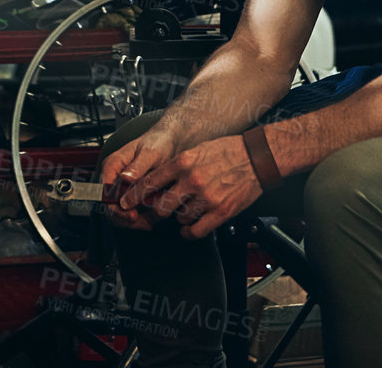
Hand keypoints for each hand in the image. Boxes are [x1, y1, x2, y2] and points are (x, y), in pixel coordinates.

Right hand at [99, 128, 179, 230]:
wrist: (171, 140)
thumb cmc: (159, 142)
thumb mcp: (150, 153)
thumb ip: (137, 166)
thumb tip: (124, 178)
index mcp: (113, 165)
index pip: (105, 193)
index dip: (116, 207)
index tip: (131, 215)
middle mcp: (115, 177)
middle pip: (111, 206)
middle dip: (127, 218)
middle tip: (144, 222)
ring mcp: (124, 186)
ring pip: (121, 211)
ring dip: (136, 220)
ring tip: (152, 220)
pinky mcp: (133, 192)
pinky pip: (133, 210)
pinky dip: (143, 217)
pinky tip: (154, 216)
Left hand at [121, 134, 263, 240]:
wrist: (257, 157)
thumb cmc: (228, 151)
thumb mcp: (196, 150)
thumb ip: (176, 166)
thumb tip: (156, 181)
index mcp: (183, 163)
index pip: (149, 183)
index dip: (133, 196)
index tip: (124, 202)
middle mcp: (192, 180)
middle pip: (160, 206)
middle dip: (157, 210)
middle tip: (159, 208)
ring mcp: (206, 198)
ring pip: (178, 218)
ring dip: (179, 217)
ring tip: (188, 208)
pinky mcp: (220, 212)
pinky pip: (195, 230)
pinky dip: (189, 232)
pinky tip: (190, 227)